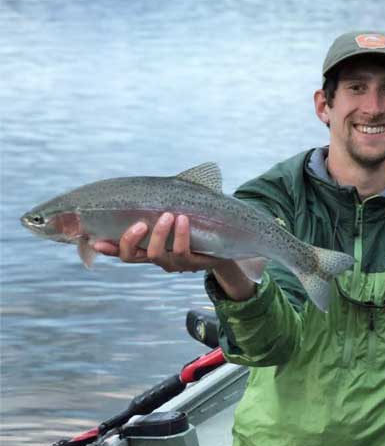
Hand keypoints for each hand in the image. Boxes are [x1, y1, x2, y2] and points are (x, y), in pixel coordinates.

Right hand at [93, 213, 215, 273]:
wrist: (226, 242)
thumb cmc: (196, 222)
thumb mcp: (176, 211)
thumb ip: (161, 202)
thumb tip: (151, 182)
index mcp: (147, 247)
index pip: (122, 250)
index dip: (109, 249)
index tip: (97, 241)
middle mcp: (156, 258)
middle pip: (131, 256)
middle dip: (131, 240)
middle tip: (141, 223)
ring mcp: (173, 263)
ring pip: (156, 254)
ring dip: (159, 233)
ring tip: (168, 215)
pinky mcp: (192, 264)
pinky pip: (181, 251)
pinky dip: (181, 235)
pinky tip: (183, 220)